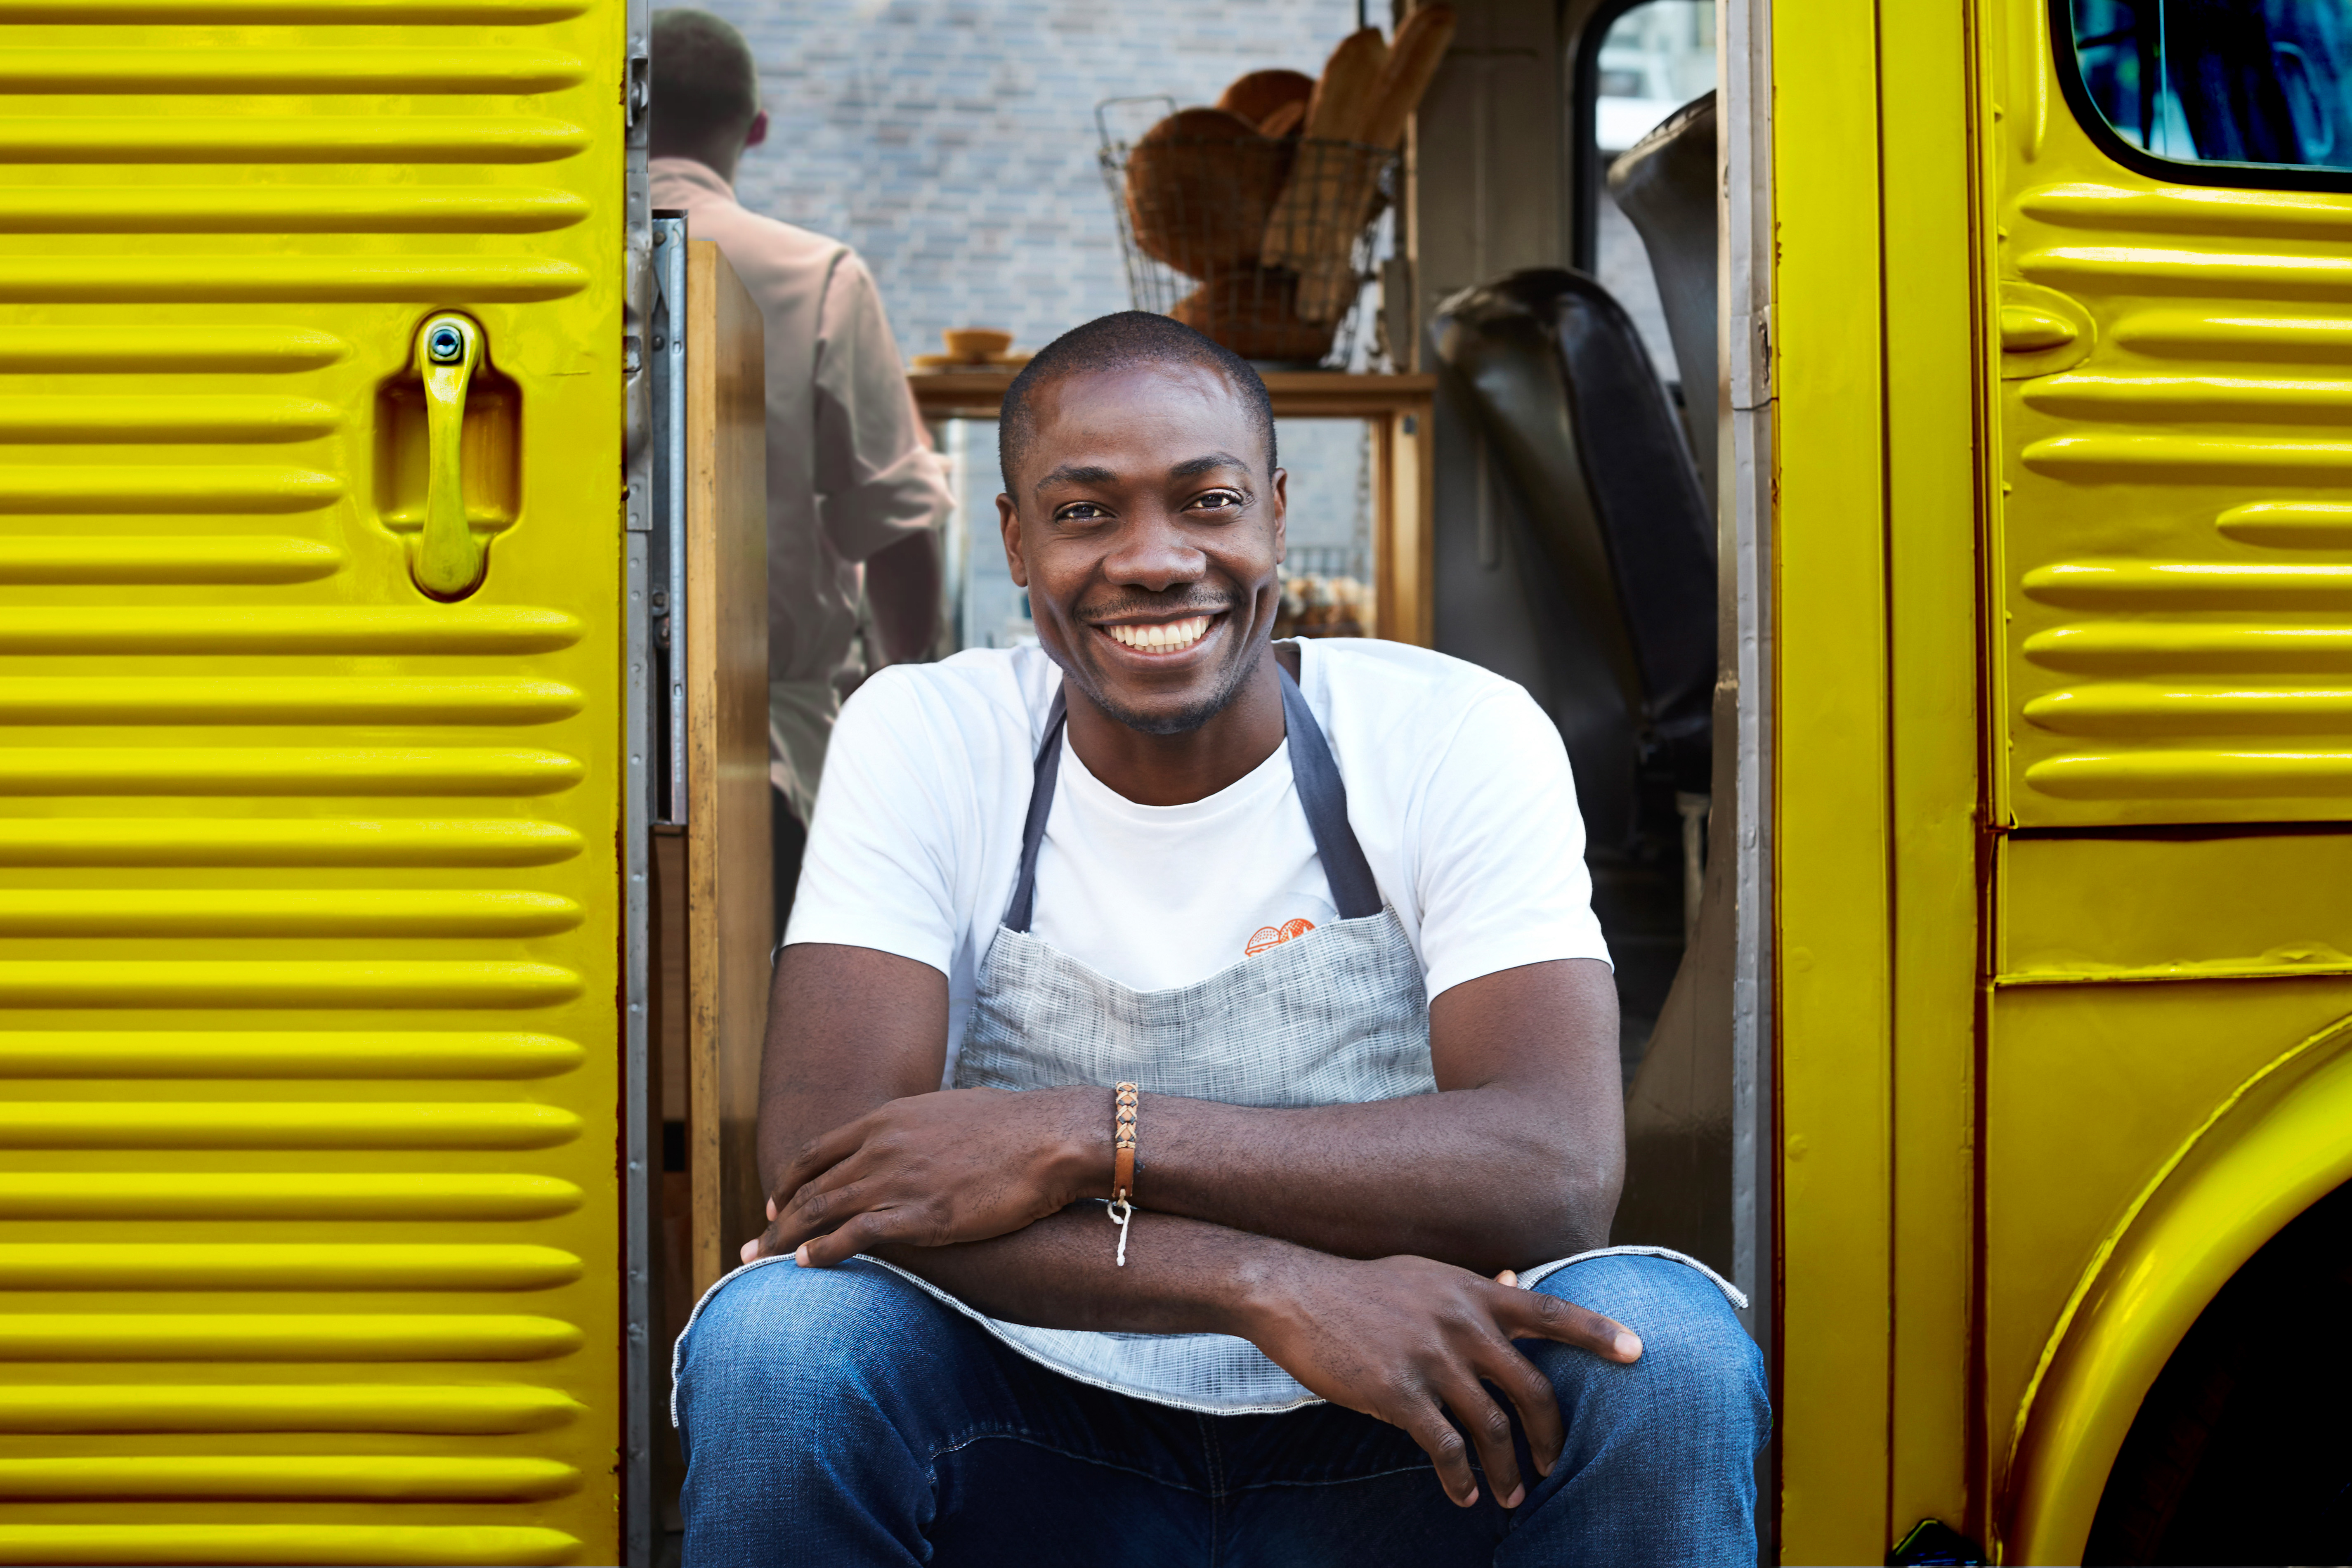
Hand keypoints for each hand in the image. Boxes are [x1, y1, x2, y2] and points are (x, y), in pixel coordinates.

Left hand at [741, 1085, 1105, 1265]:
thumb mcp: (951, 1112)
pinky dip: (822, 1251)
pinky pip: (853, 1236)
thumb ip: (920, 1127)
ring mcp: (896, 1180)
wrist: (1047, 1139)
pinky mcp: (917, 1215)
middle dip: (776, 1219)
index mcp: (887, 1119)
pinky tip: (805, 1266)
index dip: (791, 1181)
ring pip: (820, 1212)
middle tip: (752, 1243)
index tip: (776, 1202)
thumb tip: (919, 1136)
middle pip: (810, 1186)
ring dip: (784, 1240)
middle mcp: (880, 1147)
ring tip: (760, 1263)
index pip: (819, 1152)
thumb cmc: (1011, 1126)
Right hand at [1238, 1253, 1640, 1508]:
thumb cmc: (1362, 1287)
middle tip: (1554, 1465)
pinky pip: (1446, 1448)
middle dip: (1551, 1437)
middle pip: (1534, 1389)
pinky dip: (1461, 1480)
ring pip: (1493, 1428)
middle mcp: (1462, 1323)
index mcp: (1473, 1293)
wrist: (1294, 1293)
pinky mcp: (1400, 1393)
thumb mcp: (1425, 1276)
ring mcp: (1432, 1359)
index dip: (1598, 1333)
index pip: (1550, 1311)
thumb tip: (1512, 1284)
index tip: (1640, 1351)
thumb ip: (1471, 1289)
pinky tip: (1463, 1496)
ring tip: (1513, 1497)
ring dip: (1508, 1471)